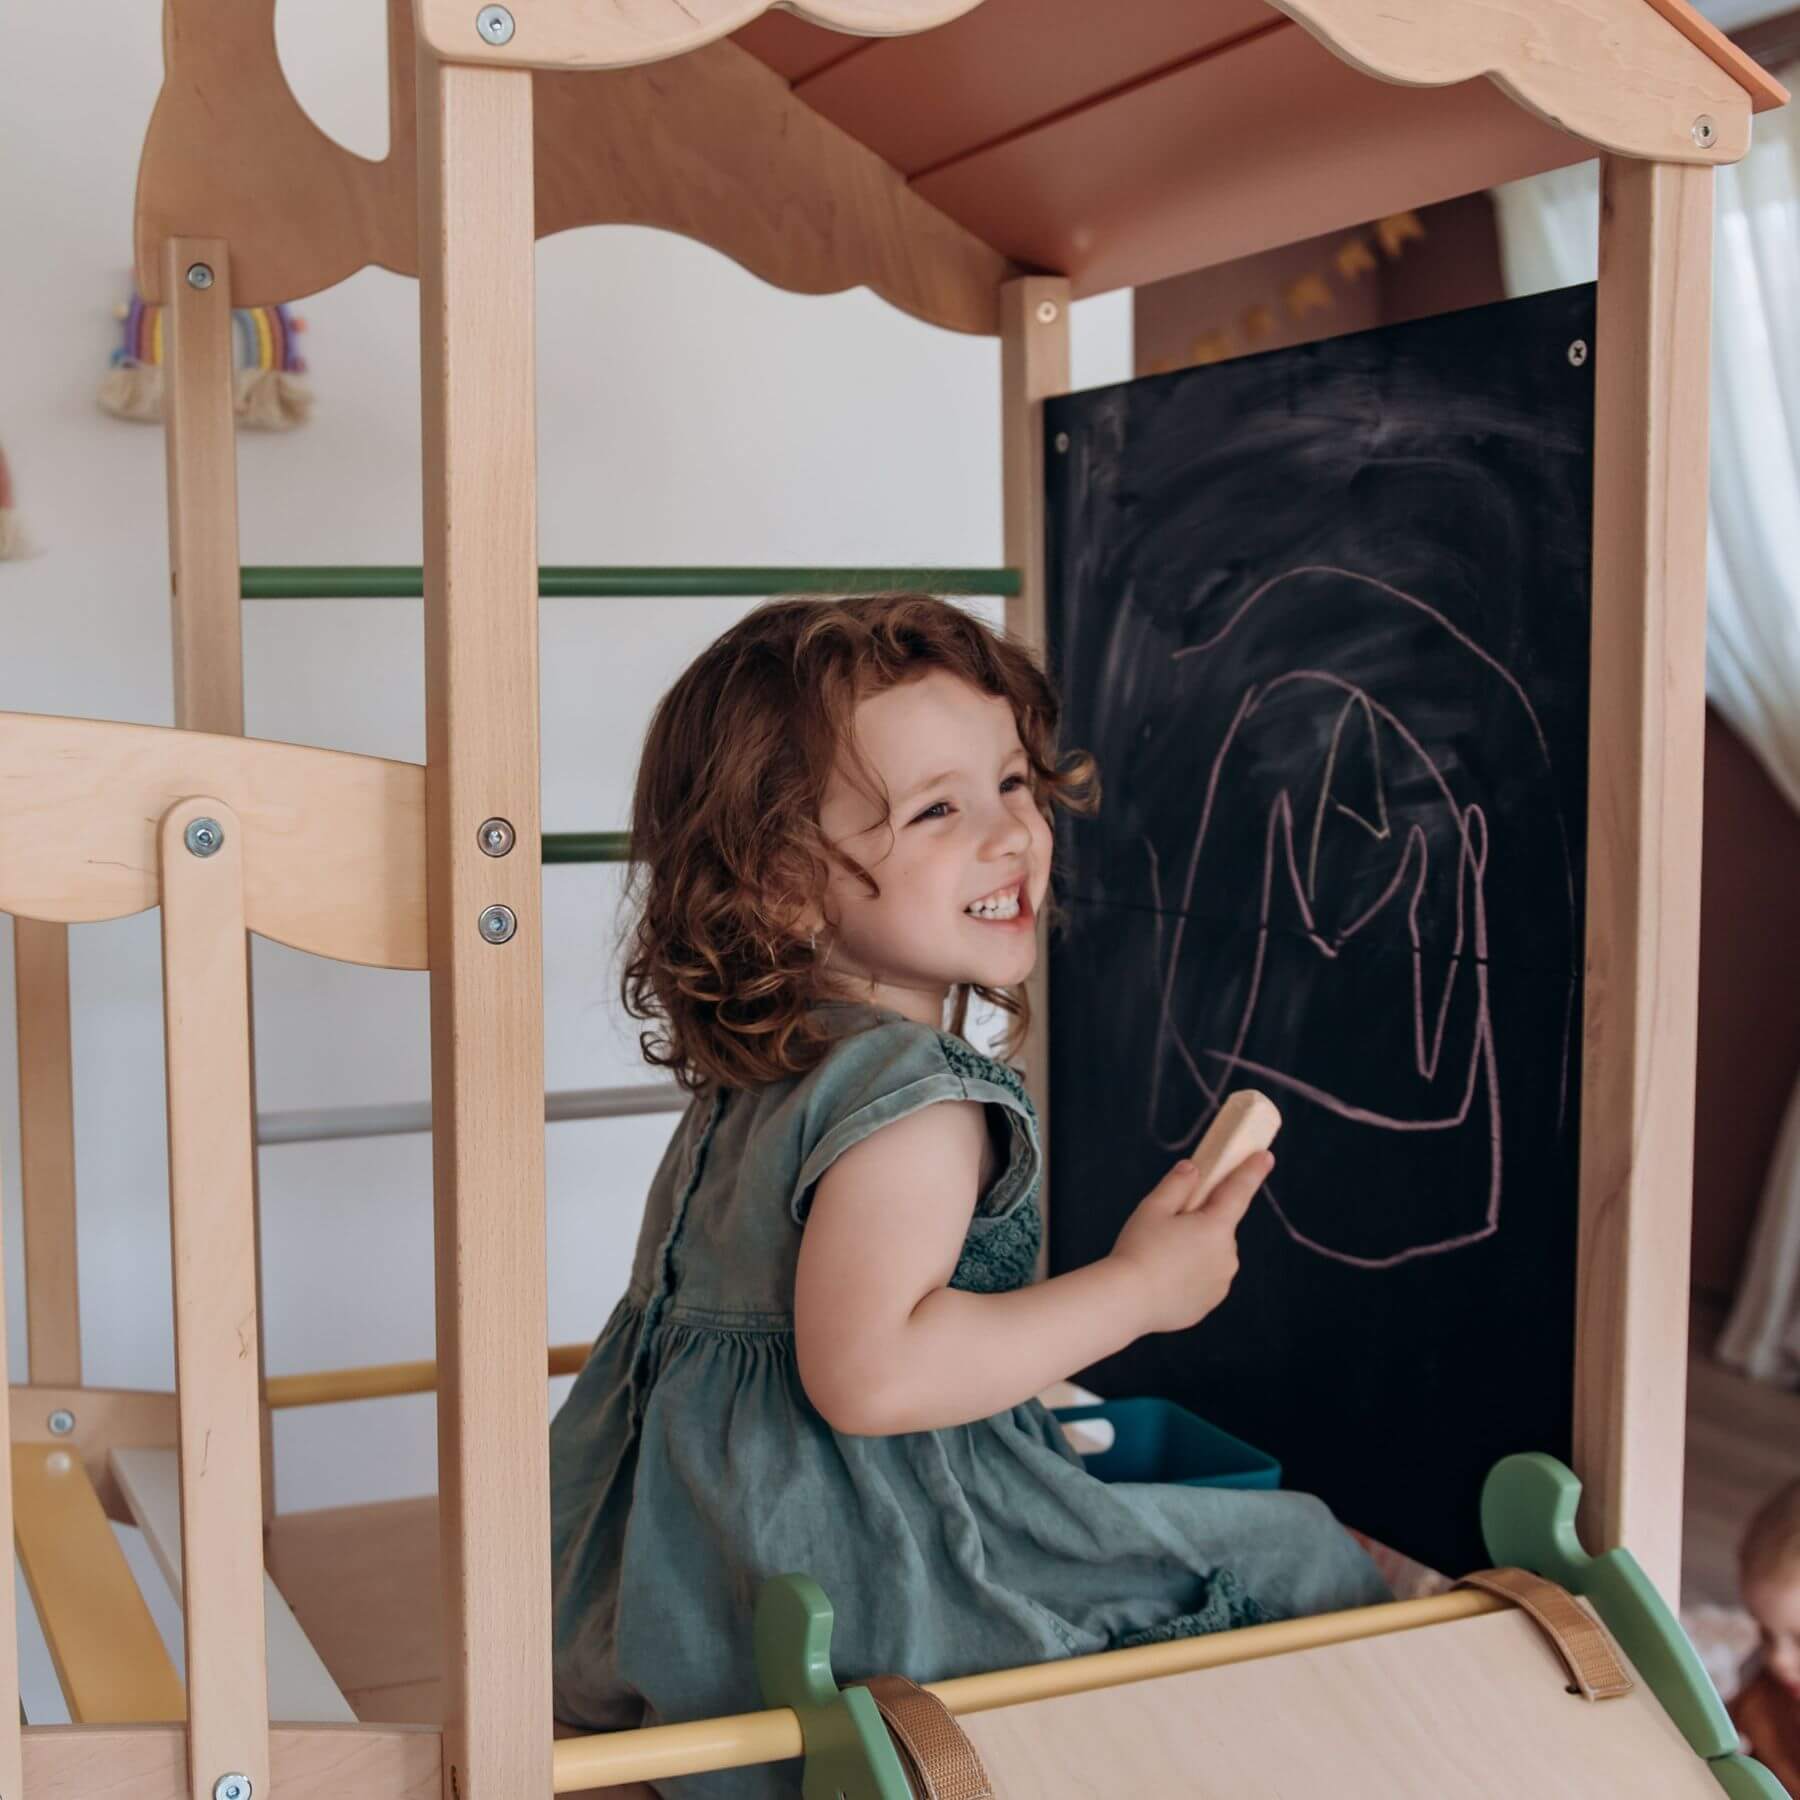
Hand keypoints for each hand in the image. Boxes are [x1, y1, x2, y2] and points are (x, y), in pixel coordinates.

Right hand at [1107, 1151, 1272, 1334]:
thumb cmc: (1138, 1250)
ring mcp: (1221, 1283)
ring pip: (1212, 1255)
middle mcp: (1227, 1256)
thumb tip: (1193, 1169)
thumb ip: (1178, 1184)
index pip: (1240, 1191)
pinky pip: (1204, 1281)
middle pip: (1219, 1227)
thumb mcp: (1153, 1208)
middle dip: (1201, 1221)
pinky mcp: (1209, 1303)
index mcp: (1216, 1227)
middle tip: (1168, 1226)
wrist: (1127, 1301)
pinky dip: (1190, 1276)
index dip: (1252, 1170)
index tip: (1265, 1156)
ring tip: (1160, 1258)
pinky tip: (1164, 1279)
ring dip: (1196, 1250)